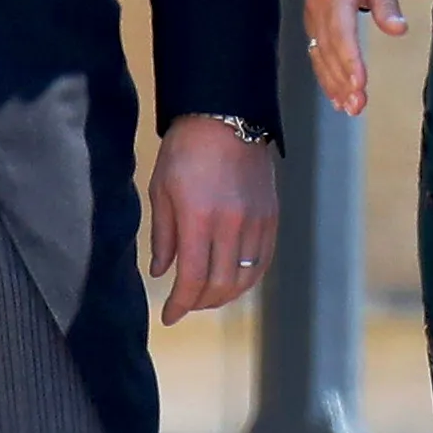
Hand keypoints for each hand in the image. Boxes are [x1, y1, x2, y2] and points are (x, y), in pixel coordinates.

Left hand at [148, 116, 278, 324]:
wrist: (227, 115)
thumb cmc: (186, 150)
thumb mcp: (161, 189)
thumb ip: (162, 236)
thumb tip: (161, 272)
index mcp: (199, 218)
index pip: (192, 278)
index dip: (180, 304)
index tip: (168, 316)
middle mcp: (231, 224)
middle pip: (221, 285)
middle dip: (200, 303)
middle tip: (185, 305)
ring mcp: (256, 221)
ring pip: (245, 278)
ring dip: (224, 295)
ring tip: (207, 296)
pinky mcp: (271, 216)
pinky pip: (262, 261)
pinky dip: (247, 279)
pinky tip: (233, 280)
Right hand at [304, 0, 404, 116]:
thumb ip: (388, 4)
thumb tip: (399, 29)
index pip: (341, 32)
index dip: (350, 60)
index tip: (360, 83)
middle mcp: (317, 9)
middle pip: (329, 50)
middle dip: (342, 81)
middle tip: (357, 106)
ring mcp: (312, 17)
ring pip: (320, 57)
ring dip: (333, 84)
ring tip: (350, 108)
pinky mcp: (314, 24)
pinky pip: (317, 54)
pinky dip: (326, 77)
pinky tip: (336, 96)